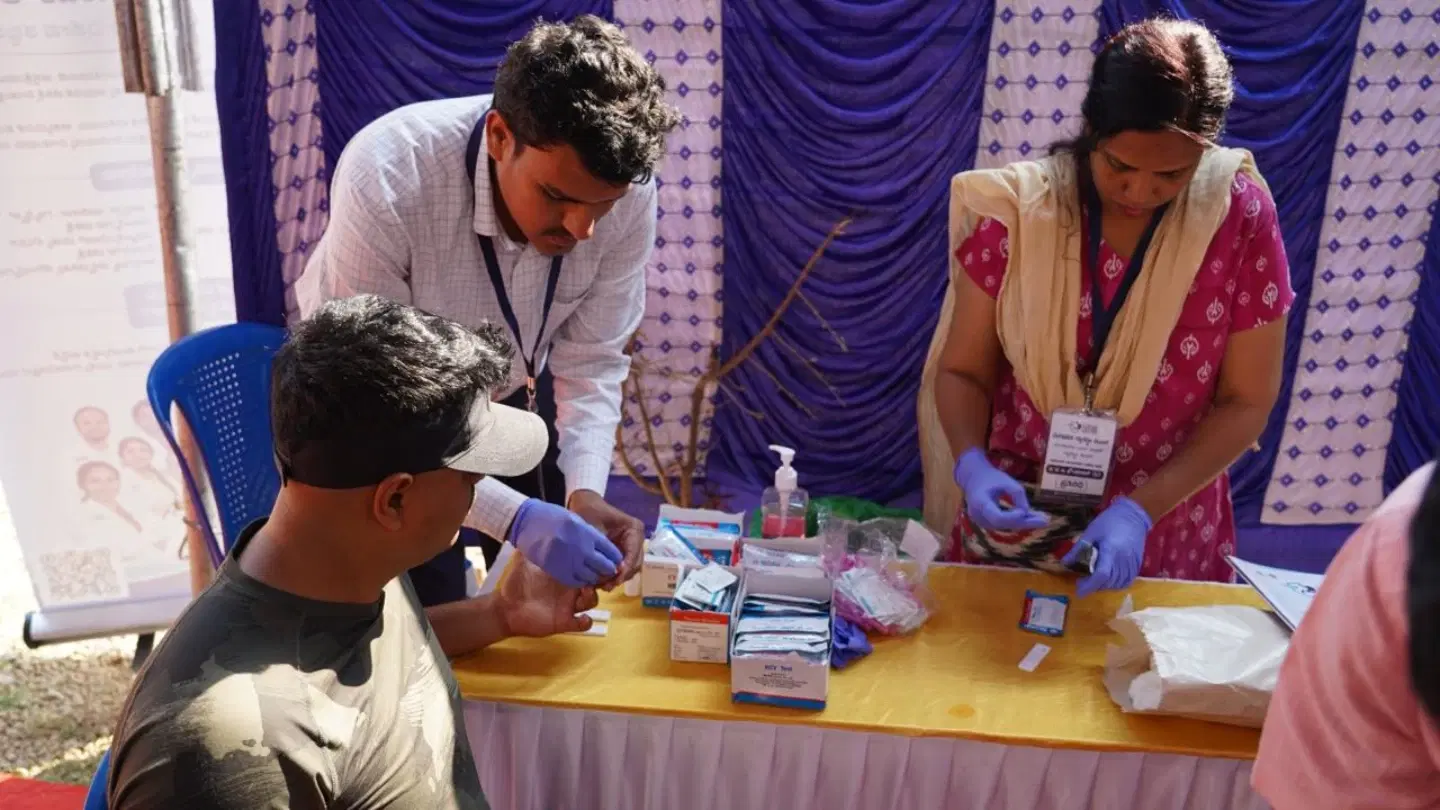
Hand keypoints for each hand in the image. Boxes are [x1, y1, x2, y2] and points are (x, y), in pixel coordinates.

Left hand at [497, 554, 600, 637]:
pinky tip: (584, 618)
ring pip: (591, 601)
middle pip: (594, 583)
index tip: (597, 558)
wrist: (506, 607)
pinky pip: (582, 623)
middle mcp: (570, 588)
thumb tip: (536, 526)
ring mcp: (568, 605)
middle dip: (600, 579)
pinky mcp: (564, 621)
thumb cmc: (516, 582)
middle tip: (599, 575)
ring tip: (586, 591)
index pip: (585, 567)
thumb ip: (534, 547)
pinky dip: (586, 622)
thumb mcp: (525, 560)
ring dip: (592, 597)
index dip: (593, 564)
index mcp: (564, 572)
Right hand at [507, 498, 621, 587]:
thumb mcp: (575, 520)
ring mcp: (568, 561)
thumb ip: (589, 534)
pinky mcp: (556, 571)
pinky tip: (580, 577)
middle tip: (608, 570)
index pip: (610, 550)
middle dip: (608, 569)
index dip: (615, 557)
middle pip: (603, 566)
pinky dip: (580, 581)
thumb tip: (604, 549)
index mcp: (587, 533)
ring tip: (594, 574)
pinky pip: (574, 582)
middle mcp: (580, 548)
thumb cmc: (551, 517)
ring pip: (590, 577)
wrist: (526, 521)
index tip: (616, 560)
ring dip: (595, 577)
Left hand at [568, 489, 643, 588]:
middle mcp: (637, 538)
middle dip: (621, 576)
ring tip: (601, 586)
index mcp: (634, 529)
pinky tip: (600, 582)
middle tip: (606, 586)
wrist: (584, 504)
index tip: (615, 579)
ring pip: (629, 569)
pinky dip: (613, 576)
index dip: (626, 568)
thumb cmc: (589, 512)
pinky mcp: (623, 552)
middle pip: (635, 564)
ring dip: (617, 579)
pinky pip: (622, 568)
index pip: (634, 553)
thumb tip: (613, 569)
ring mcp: (631, 546)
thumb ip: (603, 549)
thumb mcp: (594, 528)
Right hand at [953, 447, 1048, 532]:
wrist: (974, 479)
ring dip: (1025, 523)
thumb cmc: (990, 477)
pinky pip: (1005, 524)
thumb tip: (1026, 512)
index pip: (997, 517)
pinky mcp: (988, 522)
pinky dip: (1019, 521)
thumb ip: (1017, 494)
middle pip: (1004, 524)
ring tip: (1043, 519)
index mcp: (980, 503)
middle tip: (1045, 520)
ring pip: (1006, 526)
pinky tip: (1034, 519)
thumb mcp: (1005, 480)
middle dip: (1025, 522)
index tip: (1024, 511)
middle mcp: (979, 516)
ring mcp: (982, 521)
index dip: (1012, 517)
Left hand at [1062, 496, 1150, 597]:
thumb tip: (1064, 563)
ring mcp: (1132, 563)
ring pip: (1118, 584)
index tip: (1078, 590)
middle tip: (1083, 580)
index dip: (1089, 585)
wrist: (1133, 515)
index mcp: (1111, 550)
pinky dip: (1116, 584)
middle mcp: (1123, 559)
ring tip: (1094, 579)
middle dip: (1094, 586)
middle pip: (1108, 582)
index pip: (1101, 574)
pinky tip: (1108, 579)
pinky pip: (1127, 581)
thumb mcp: (1090, 532)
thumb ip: (1078, 549)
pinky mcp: (1138, 564)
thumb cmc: (1109, 521)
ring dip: (1105, 586)